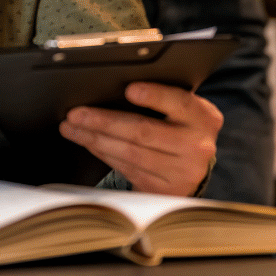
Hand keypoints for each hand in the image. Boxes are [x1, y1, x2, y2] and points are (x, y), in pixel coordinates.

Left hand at [59, 82, 221, 195]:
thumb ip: (164, 98)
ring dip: (95, 139)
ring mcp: (181, 172)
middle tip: (77, 114)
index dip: (154, 96)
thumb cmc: (180, 128)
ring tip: (72, 128)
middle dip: (104, 121)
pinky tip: (89, 142)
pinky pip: (126, 169)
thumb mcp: (182, 110)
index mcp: (204, 118)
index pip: (180, 103)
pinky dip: (103, 153)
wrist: (193, 169)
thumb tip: (117, 85)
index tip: (130, 90)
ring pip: (130, 153)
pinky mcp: (163, 189)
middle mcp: (197, 146)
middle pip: (144, 131)